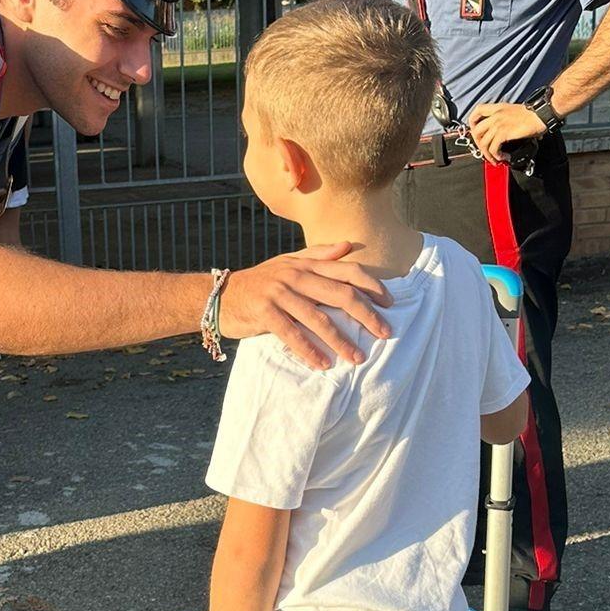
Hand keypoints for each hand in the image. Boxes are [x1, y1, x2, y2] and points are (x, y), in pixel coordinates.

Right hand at [220, 245, 391, 370]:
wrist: (220, 295)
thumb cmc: (260, 282)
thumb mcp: (287, 263)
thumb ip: (318, 255)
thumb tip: (347, 245)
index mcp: (305, 264)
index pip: (347, 270)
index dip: (372, 285)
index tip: (390, 303)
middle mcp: (295, 275)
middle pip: (340, 294)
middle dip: (366, 315)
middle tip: (385, 333)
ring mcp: (279, 293)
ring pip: (318, 318)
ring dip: (341, 340)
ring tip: (357, 357)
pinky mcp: (264, 313)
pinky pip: (291, 334)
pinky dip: (309, 351)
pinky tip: (323, 365)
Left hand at [465, 102, 547, 163]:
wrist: (541, 114)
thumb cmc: (533, 114)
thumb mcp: (514, 112)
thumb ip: (504, 120)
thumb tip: (502, 134)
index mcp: (497, 108)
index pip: (477, 111)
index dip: (472, 123)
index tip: (477, 133)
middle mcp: (495, 115)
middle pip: (476, 131)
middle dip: (479, 144)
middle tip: (486, 152)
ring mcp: (498, 123)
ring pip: (483, 143)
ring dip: (488, 154)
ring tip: (495, 159)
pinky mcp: (504, 132)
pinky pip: (493, 148)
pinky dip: (496, 156)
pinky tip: (503, 157)